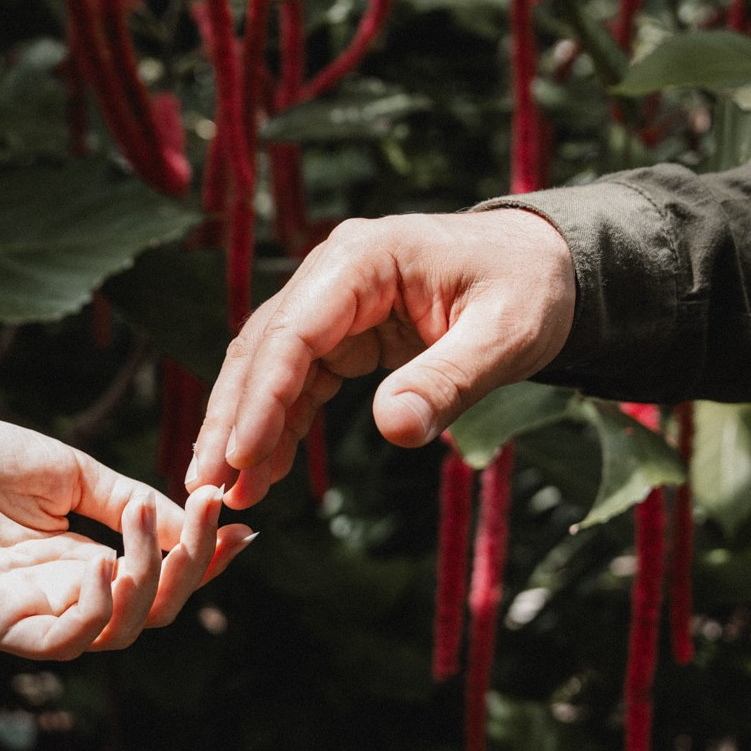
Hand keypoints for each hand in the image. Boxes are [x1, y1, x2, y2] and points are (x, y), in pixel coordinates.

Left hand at [0, 414, 252, 659]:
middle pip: (150, 611)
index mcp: (83, 561)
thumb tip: (202, 521)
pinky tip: (107, 565)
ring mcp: (28, 617)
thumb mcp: (72, 474)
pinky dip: (95, 612)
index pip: (159, 578)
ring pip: (116, 631)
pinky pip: (61, 642)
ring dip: (148, 583)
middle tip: (205, 515)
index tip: (240, 524)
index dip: (203, 558)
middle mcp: (62, 596)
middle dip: (189, 568)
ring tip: (147, 525)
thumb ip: (128, 502)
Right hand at [190, 208, 575, 508]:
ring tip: (224, 492)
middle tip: (204, 486)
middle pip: (264, 348)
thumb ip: (448, 380)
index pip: (295, 331)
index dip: (263, 397)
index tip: (241, 457)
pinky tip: (263, 472)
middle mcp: (334, 272)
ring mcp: (332, 300)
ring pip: (268, 367)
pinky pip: (296, 380)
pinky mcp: (341, 332)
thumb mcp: (506, 336)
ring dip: (244, 429)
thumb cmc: (531, 291)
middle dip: (232, 420)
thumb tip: (395, 430)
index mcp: (365, 258)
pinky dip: (277, 425)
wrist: (545, 268)